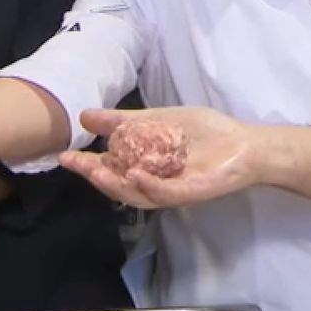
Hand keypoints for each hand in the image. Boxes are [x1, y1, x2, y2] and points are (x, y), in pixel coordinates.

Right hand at [60, 106, 262, 208]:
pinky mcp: (190, 192)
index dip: (87, 165)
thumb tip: (86, 116)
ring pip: (137, 194)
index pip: (111, 170)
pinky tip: (135, 173)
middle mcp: (154, 183)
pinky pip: (165, 193)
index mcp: (145, 168)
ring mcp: (171, 190)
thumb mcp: (158, 119)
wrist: (245, 144)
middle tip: (73, 163)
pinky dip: (149, 185)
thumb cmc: (205, 132)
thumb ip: (124, 121)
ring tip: (96, 172)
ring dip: (115, 184)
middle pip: (118, 186)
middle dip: (94, 176)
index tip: (65, 154)